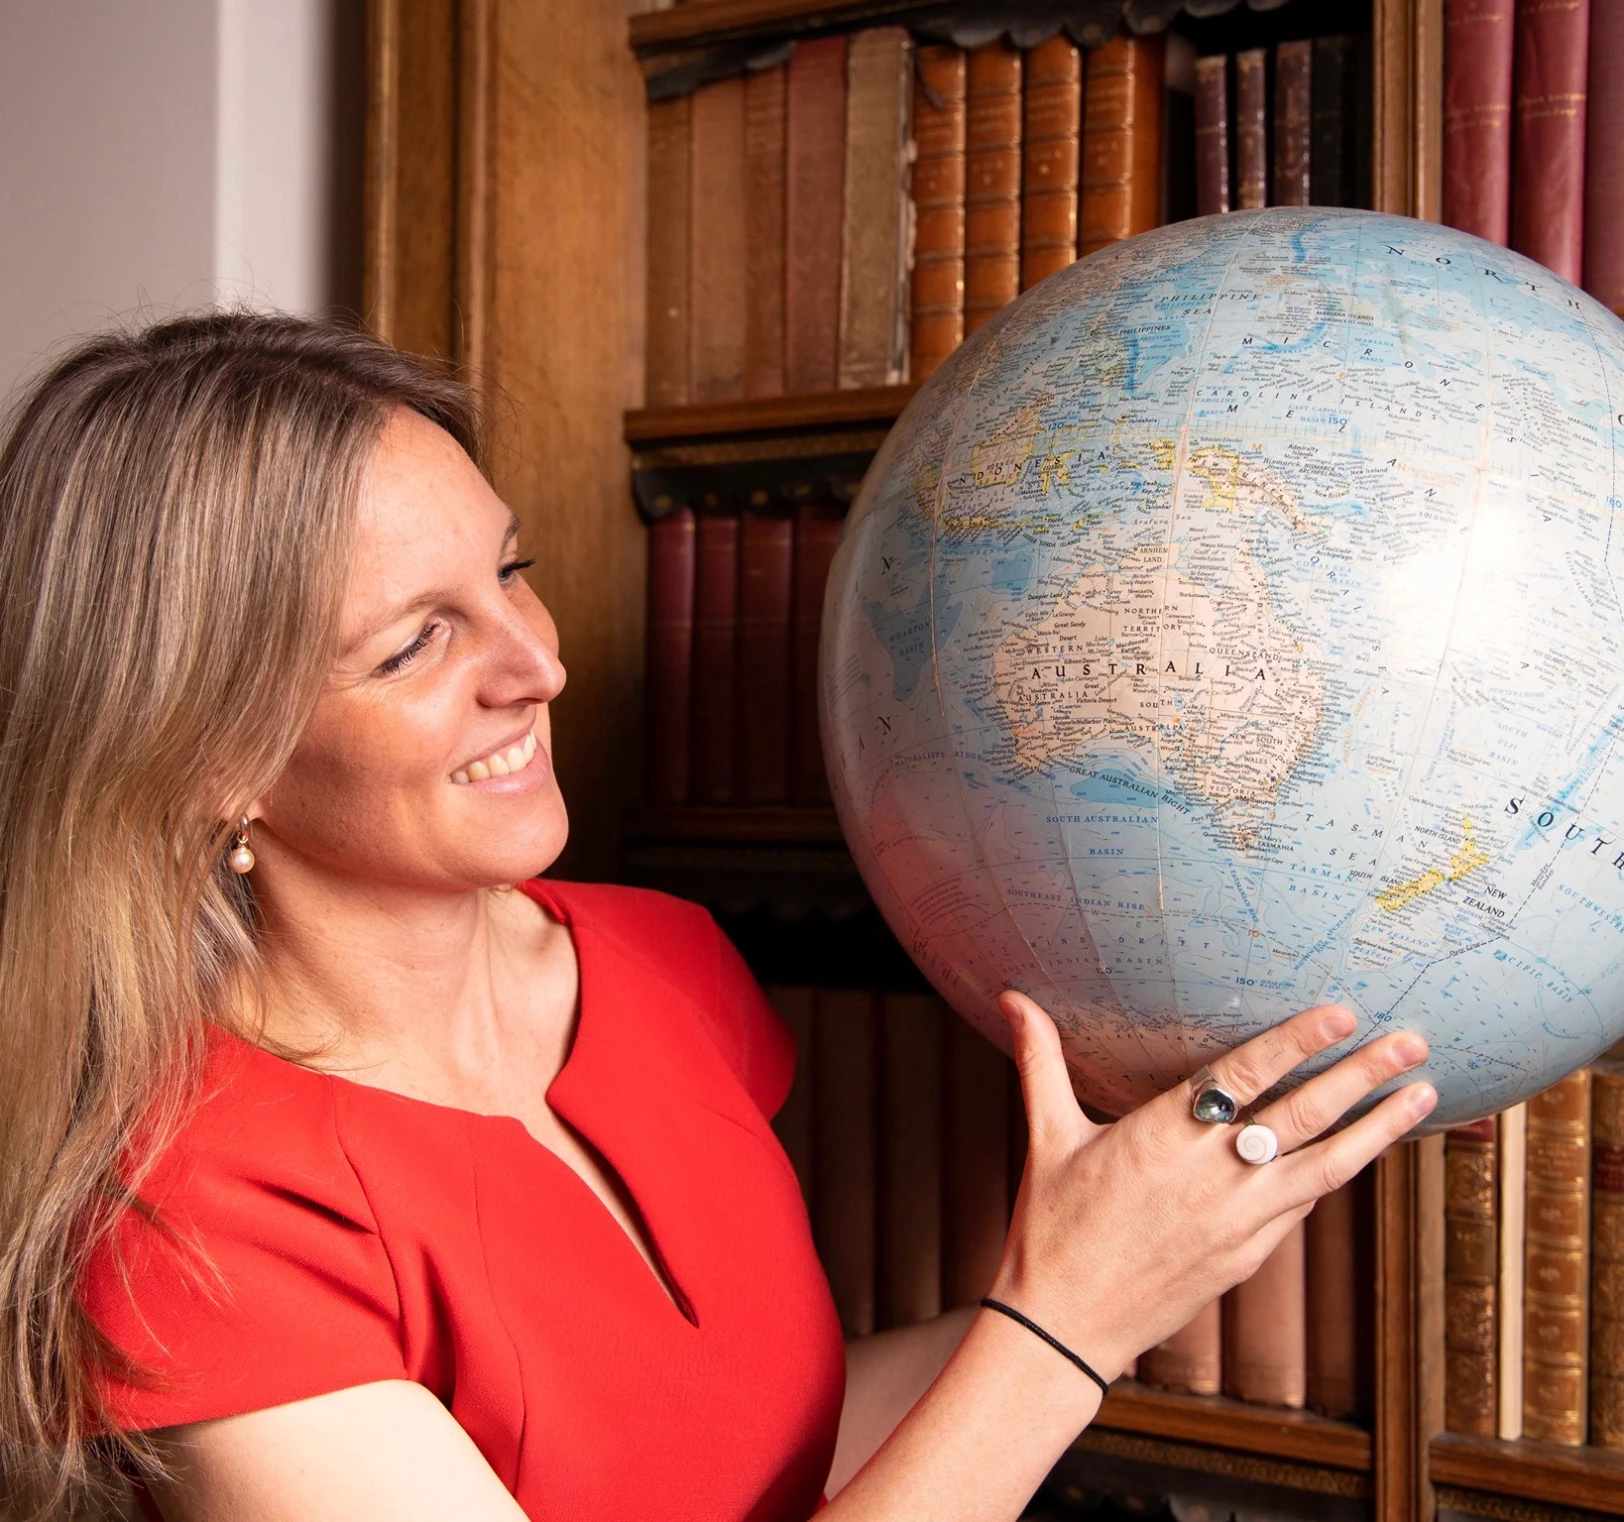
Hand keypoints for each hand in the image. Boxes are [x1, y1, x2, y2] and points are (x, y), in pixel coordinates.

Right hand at [988, 994, 1434, 1380]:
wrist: (1065, 1326)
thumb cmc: (1050, 1226)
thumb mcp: (1046, 1136)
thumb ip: (1040, 1061)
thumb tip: (1012, 997)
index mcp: (1160, 1136)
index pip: (1245, 1075)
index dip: (1297, 1042)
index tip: (1342, 1013)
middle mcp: (1210, 1175)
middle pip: (1303, 1115)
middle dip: (1363, 1075)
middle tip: (1413, 1038)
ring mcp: (1237, 1221)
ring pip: (1325, 1165)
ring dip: (1377, 1126)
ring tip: (1421, 1090)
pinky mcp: (1248, 1256)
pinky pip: (1303, 1205)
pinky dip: (1339, 1172)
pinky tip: (1366, 1149)